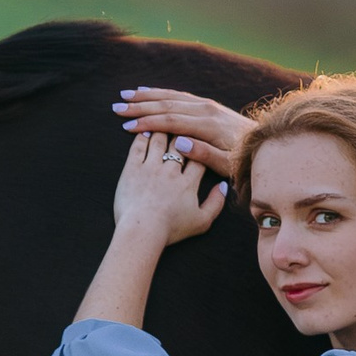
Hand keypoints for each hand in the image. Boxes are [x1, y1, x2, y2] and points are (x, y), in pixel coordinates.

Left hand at [110, 129, 229, 245]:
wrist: (142, 231)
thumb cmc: (170, 230)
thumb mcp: (202, 222)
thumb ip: (216, 203)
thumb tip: (223, 186)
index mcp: (189, 182)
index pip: (199, 157)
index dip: (200, 147)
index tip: (199, 143)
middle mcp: (171, 171)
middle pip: (179, 143)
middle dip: (182, 134)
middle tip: (182, 126)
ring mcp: (150, 168)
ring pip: (159, 139)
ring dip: (162, 130)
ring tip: (163, 124)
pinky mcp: (132, 169)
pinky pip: (138, 146)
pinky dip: (142, 135)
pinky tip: (144, 130)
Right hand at [113, 86, 251, 176]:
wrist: (264, 145)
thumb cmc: (244, 160)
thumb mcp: (227, 164)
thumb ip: (204, 154)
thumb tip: (179, 143)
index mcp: (208, 125)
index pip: (171, 121)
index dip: (148, 123)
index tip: (127, 126)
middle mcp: (207, 110)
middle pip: (168, 105)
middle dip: (141, 106)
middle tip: (118, 108)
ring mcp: (208, 105)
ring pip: (171, 97)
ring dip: (148, 96)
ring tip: (126, 95)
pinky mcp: (209, 105)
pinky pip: (180, 96)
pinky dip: (161, 93)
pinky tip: (149, 92)